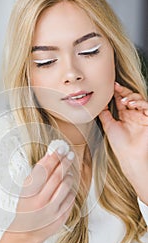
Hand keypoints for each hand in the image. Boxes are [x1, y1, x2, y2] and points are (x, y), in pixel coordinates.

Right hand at [8, 147, 75, 242]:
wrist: (26, 233)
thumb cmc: (26, 208)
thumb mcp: (26, 191)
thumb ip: (37, 174)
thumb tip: (49, 156)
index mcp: (29, 193)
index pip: (43, 170)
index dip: (53, 157)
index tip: (60, 148)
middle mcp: (39, 202)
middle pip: (56, 177)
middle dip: (64, 163)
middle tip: (69, 154)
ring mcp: (51, 211)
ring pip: (65, 187)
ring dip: (68, 176)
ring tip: (68, 172)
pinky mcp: (60, 218)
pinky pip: (70, 200)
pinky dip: (70, 191)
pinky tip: (67, 188)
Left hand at [99, 82, 147, 201]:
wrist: (130, 156)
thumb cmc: (120, 145)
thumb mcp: (109, 126)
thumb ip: (104, 114)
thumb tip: (98, 104)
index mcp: (125, 116)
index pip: (122, 100)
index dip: (117, 92)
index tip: (111, 86)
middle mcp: (134, 115)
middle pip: (131, 97)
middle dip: (124, 91)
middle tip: (116, 88)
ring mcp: (142, 116)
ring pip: (139, 100)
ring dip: (132, 97)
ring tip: (124, 100)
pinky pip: (147, 107)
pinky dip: (140, 103)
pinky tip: (132, 104)